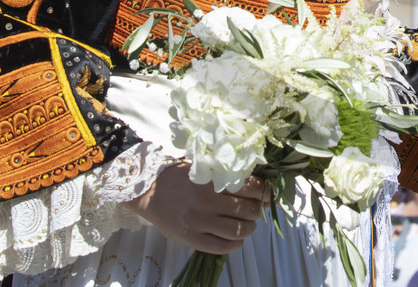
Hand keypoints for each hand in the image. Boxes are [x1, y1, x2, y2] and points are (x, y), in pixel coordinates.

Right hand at [125, 165, 267, 254]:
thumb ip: (231, 178)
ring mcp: (199, 223)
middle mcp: (207, 202)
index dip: (265, 192)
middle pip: (249, 211)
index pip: (252, 188)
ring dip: (248, 228)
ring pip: (239, 231)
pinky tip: (234, 238)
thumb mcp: (206, 170)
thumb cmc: (181, 179)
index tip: (268, 194)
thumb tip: (262, 191)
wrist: (150, 192)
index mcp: (212, 181)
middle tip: (253, 209)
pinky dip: (235, 244)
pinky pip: (223, 247)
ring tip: (245, 224)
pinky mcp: (192, 239)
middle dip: (256, 210)